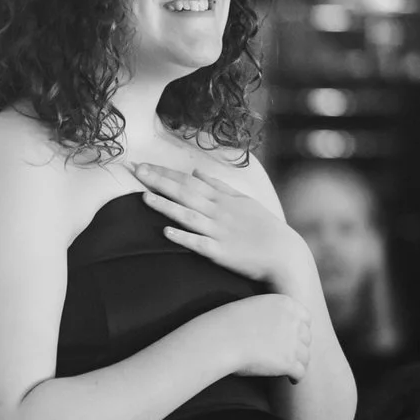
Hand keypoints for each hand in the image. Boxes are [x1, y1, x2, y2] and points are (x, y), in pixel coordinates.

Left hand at [132, 162, 310, 286]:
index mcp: (222, 199)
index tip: (142, 164)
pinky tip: (166, 233)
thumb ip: (219, 186)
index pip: (188, 181)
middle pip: (184, 193)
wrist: (284, 255)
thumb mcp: (243, 201)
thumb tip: (196, 172)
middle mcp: (218, 212)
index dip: (164, 173)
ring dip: (166, 206)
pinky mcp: (221, 253)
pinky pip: (199, 244)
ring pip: (188, 216)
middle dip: (158, 181)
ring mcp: (219, 232)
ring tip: (144, 196)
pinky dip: (183, 238)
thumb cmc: (264, 228)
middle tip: (135, 170)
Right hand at [213, 292, 313, 380]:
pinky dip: (297, 377)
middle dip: (300, 347)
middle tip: (291, 355)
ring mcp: (293, 342)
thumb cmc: (226, 324)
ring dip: (299, 363)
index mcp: (285, 304)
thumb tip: (270, 328)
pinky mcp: (288, 362)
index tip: (294, 338)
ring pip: (305, 356)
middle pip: (306, 338)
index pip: (305, 318)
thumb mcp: (252, 307)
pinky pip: (300, 372)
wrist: (221, 339)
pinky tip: (291, 380)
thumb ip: (268, 313)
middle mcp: (293, 321)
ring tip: (292, 369)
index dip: (300, 329)